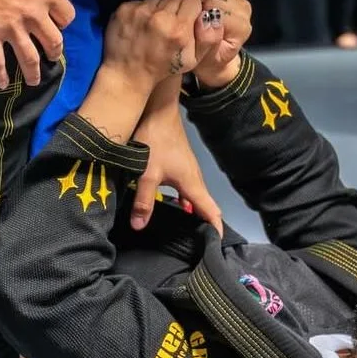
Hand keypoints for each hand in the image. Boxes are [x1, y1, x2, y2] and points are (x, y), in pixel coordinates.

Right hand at [0, 0, 74, 88]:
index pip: (67, 17)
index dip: (63, 21)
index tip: (56, 22)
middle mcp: (34, 16)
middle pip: (54, 42)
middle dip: (54, 52)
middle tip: (51, 56)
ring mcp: (12, 28)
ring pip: (30, 58)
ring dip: (34, 72)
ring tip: (33, 81)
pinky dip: (0, 74)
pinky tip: (2, 84)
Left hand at [101, 0, 204, 91]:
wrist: (127, 74)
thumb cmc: (163, 68)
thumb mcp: (194, 60)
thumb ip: (208, 36)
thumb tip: (210, 11)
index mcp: (179, 29)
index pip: (192, 0)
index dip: (191, 8)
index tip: (185, 18)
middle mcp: (160, 17)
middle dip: (175, 6)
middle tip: (169, 22)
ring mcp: (140, 12)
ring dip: (158, 7)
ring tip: (154, 24)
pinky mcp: (124, 9)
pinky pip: (140, 0)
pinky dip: (142, 9)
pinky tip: (140, 24)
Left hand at [131, 90, 222, 233]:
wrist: (158, 109)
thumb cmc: (156, 140)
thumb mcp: (147, 173)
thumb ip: (144, 201)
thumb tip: (140, 227)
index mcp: (192, 184)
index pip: (211, 212)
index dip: (216, 230)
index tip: (216, 248)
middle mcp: (194, 179)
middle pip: (204, 207)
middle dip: (203, 226)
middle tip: (196, 246)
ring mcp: (188, 170)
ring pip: (194, 197)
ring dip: (192, 213)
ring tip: (183, 231)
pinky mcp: (179, 164)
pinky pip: (186, 189)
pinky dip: (183, 201)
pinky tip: (170, 206)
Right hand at [192, 0, 251, 88]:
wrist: (216, 57)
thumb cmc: (208, 60)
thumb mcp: (206, 59)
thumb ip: (207, 40)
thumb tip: (206, 17)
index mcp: (240, 26)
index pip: (214, 5)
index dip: (197, 11)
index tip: (191, 22)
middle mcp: (243, 9)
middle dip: (197, 2)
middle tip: (192, 17)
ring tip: (196, 11)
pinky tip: (201, 3)